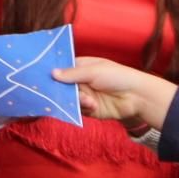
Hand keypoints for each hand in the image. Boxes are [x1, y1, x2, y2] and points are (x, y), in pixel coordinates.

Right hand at [53, 57, 177, 128]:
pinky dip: (83, 108)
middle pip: (62, 86)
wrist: (137, 96)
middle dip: (61, 90)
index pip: (62, 69)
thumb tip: (52, 73)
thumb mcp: (94, 71)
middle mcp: (81, 81)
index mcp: (82, 67)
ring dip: (76, 100)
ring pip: (69, 99)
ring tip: (87, 99)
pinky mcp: (90, 110)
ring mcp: (85, 96)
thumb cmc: (117, 76)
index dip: (53, 73)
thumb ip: (72, 74)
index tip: (41, 76)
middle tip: (57, 92)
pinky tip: (92, 105)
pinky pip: (78, 110)